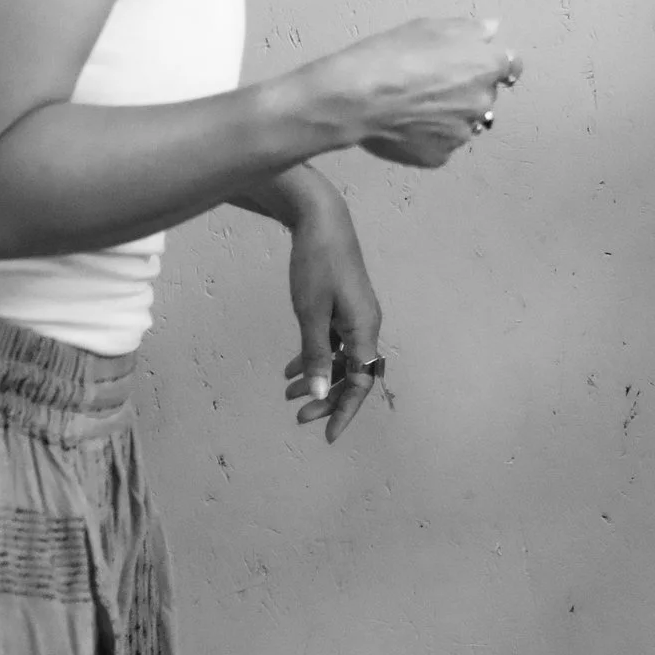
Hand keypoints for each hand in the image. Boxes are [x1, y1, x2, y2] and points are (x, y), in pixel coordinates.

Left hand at [277, 180, 385, 442]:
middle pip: (352, 373)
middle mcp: (366, 324)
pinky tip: (291, 368)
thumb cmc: (316, 263)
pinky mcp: (343, 305)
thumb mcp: (310, 312)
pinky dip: (315, 356)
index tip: (327, 435)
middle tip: (298, 416)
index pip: (361, 381)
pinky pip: (333, 341)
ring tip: (288, 394)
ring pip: (341, 358)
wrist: (320, 219)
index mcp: (365, 327)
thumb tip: (320, 395)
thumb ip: (316, 354)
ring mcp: (355, 314)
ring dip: (318, 377)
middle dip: (328, 398)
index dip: (345, 410)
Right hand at [324, 17, 523, 169]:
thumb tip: (490, 31)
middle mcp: (482, 103)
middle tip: (431, 83)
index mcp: (486, 66)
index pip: (512, 67)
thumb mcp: (430, 27)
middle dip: (466, 89)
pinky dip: (429, 136)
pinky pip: (442, 144)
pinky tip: (405, 124)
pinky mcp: (440, 157)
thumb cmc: (391, 55)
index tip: (480, 64)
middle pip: (484, 95)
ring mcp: (462, 134)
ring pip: (463, 122)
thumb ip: (469, 30)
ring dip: (449, 115)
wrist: (357, 97)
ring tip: (414, 106)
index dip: (494, 64)